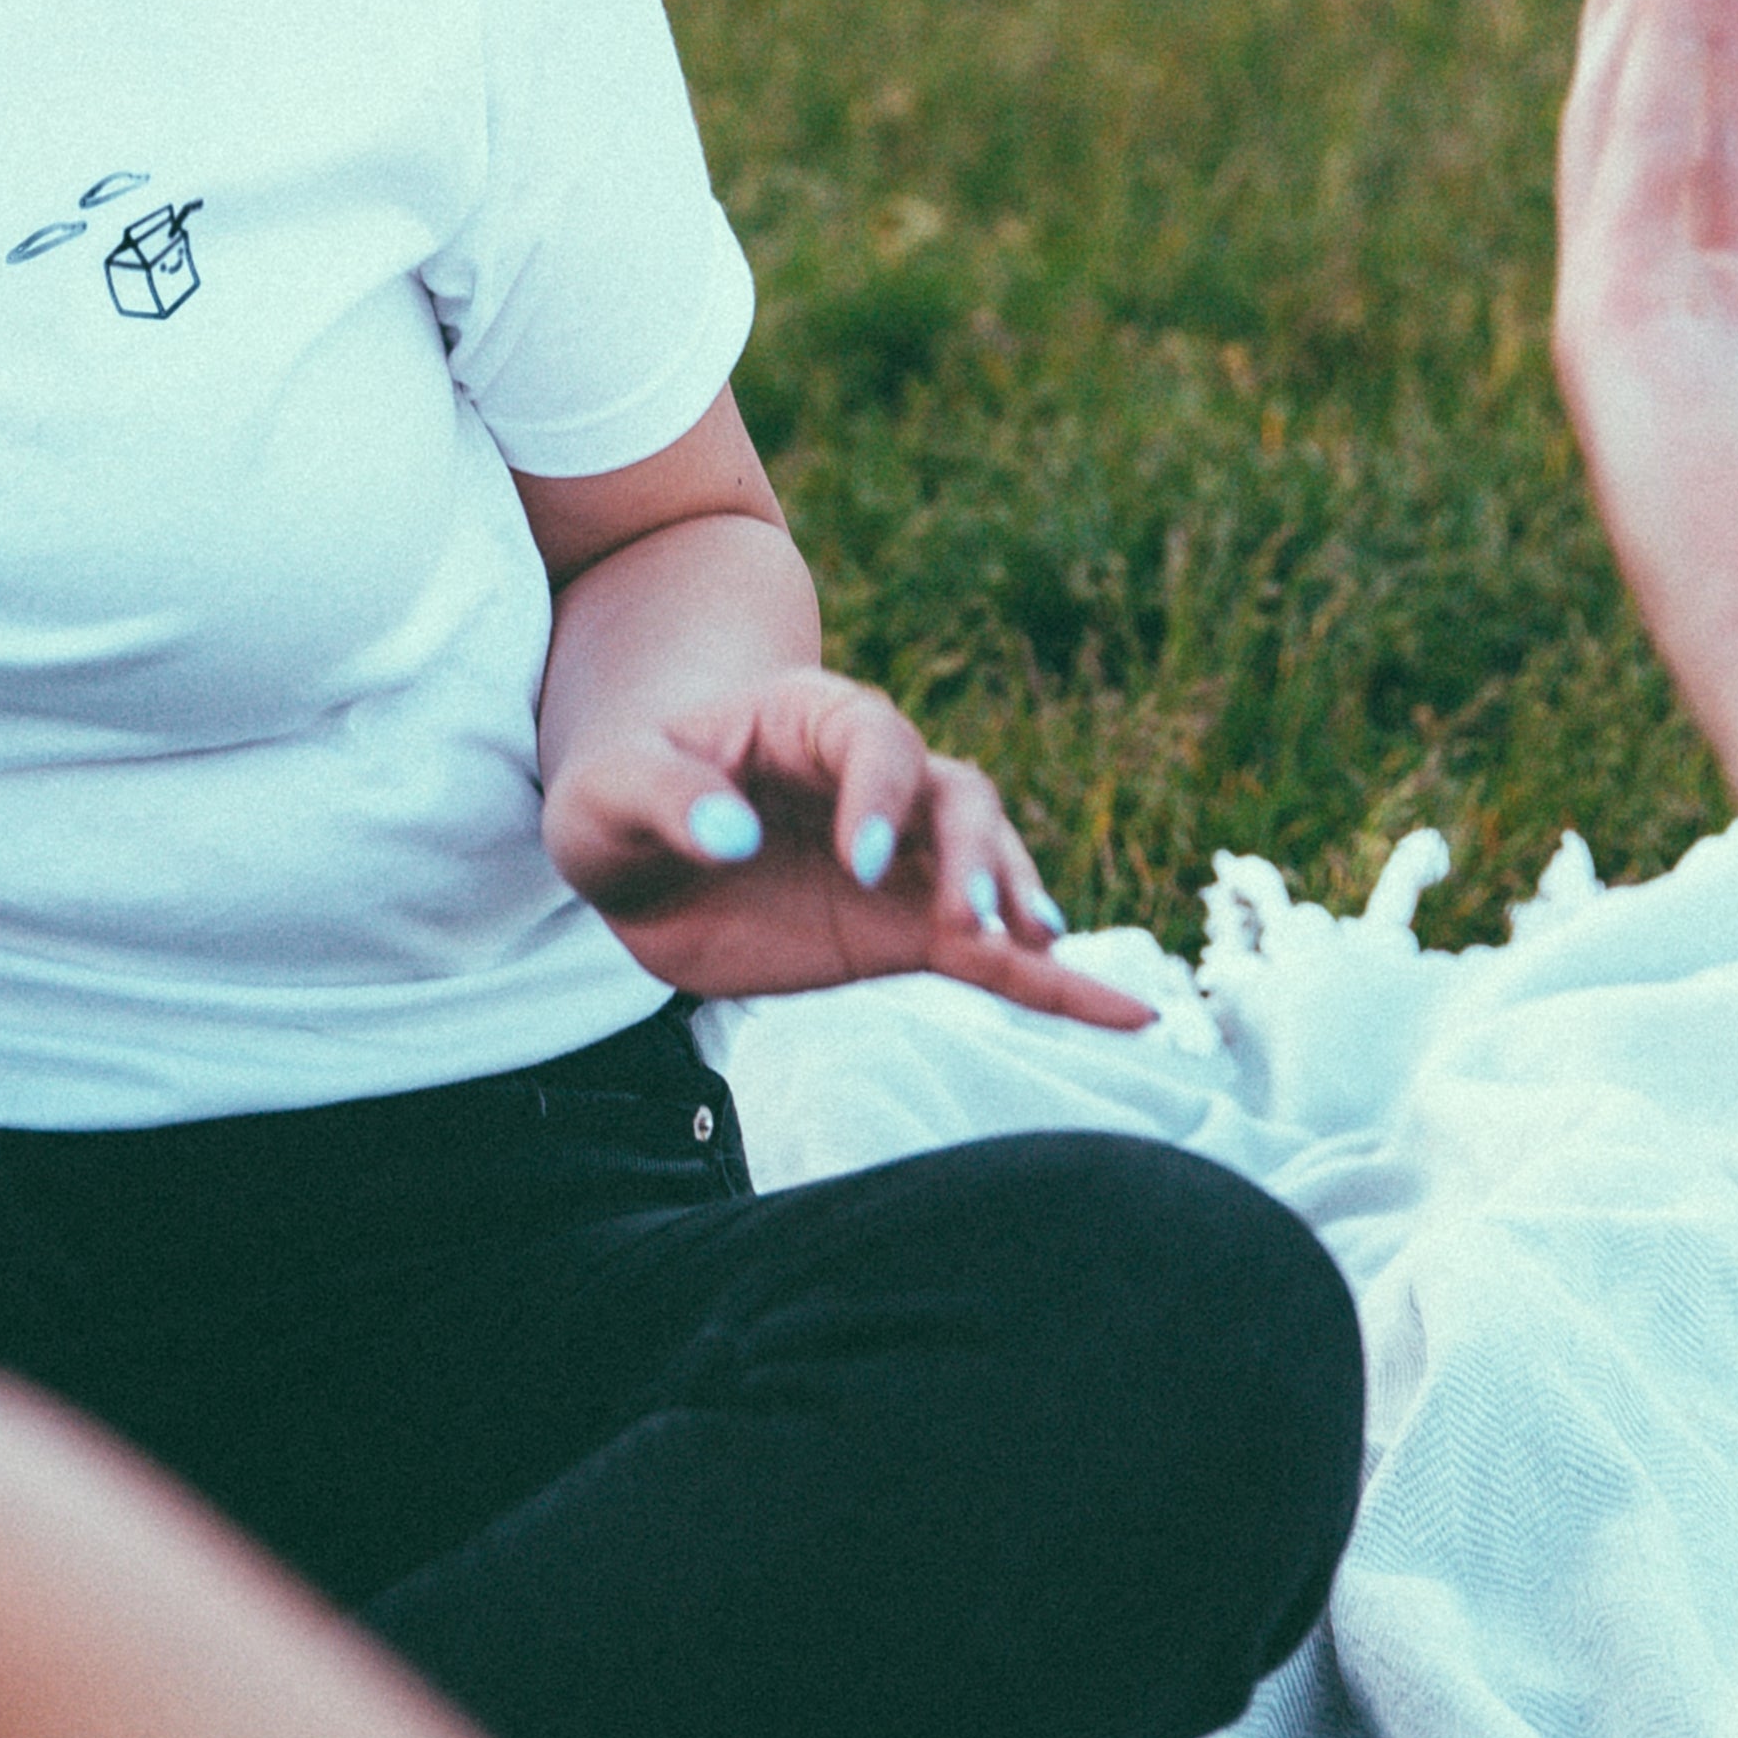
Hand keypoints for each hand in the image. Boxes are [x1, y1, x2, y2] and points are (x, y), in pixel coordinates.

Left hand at [542, 672, 1155, 1027]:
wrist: (631, 844)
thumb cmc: (617, 791)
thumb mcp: (608, 789)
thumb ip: (664, 800)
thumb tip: (728, 836)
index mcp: (809, 722)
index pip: (876, 742)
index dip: (882, 797)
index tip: (860, 863)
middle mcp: (873, 783)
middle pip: (957, 796)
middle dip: (975, 853)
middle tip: (970, 918)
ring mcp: (900, 859)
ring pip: (987, 861)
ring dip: (1015, 899)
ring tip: (1034, 944)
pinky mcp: (902, 929)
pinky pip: (996, 956)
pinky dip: (1061, 984)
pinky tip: (1129, 1015)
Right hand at [1553, 0, 1737, 1021]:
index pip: (1729, 182)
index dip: (1729, 55)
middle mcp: (1682, 377)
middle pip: (1652, 145)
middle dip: (1656, 6)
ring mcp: (1642, 383)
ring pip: (1630, 150)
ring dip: (1647, 10)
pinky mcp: (1629, 383)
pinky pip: (1641, 188)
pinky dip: (1663, 72)